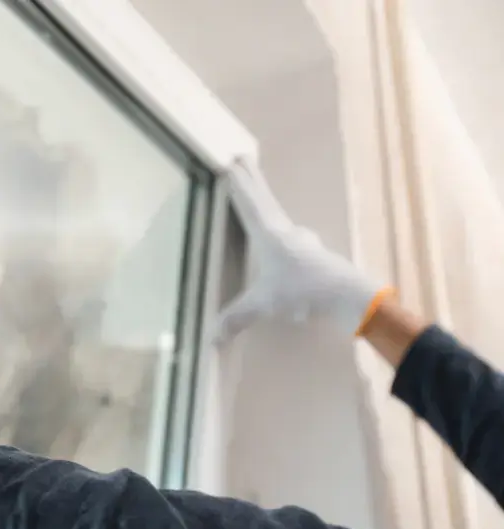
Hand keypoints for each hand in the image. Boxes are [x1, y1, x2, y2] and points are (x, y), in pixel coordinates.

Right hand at [212, 159, 388, 342]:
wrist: (348, 296)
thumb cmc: (303, 290)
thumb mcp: (264, 304)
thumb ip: (237, 317)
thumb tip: (211, 337)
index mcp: (269, 234)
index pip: (248, 203)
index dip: (238, 185)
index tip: (230, 163)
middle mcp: (285, 231)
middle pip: (265, 199)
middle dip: (252, 180)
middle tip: (244, 158)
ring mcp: (302, 240)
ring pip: (278, 215)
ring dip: (267, 202)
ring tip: (259, 197)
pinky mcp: (312, 254)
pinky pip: (289, 234)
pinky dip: (279, 229)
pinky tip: (284, 241)